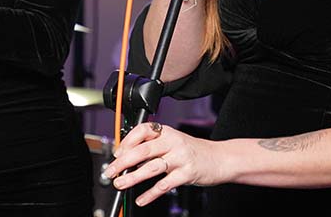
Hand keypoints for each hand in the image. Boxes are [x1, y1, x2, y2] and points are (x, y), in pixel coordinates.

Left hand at [103, 122, 226, 206]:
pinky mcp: (187, 173)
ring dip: (133, 177)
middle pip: (142, 150)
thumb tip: (127, 157)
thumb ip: (152, 147)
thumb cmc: (192, 151)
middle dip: (123, 162)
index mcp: (166, 132)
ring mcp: (180, 158)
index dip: (126, 142)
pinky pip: (164, 185)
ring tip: (120, 184)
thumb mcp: (172, 142)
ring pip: (151, 167)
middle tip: (110, 171)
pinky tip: (141, 199)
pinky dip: (151, 194)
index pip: (142, 131)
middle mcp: (172, 142)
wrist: (220, 158)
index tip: (116, 153)